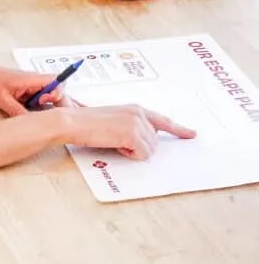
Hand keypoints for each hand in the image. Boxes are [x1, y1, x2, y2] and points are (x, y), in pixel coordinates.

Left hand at [0, 60, 65, 116]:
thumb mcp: (1, 98)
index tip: (45, 102)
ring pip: (49, 98)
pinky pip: (39, 102)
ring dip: (47, 108)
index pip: (56, 82)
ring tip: (36, 116)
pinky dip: (39, 109)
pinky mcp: (28, 93)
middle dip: (56, 105)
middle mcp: (35, 82)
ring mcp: (32, 87)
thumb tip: (30, 123)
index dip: (57, 94)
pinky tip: (31, 115)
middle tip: (46, 115)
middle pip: (57, 92)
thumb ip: (17, 110)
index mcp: (31, 79)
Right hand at [64, 103, 195, 159]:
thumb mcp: (112, 120)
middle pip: (155, 141)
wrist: (73, 121)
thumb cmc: (85, 123)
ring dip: (133, 151)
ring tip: (113, 141)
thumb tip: (140, 140)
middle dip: (140, 147)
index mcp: (134, 109)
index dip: (178, 129)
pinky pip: (142, 154)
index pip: (162, 120)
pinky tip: (116, 145)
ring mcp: (137, 123)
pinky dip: (129, 155)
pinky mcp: (132, 134)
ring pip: (149, 149)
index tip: (191, 134)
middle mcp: (139, 113)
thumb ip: (129, 125)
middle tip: (118, 142)